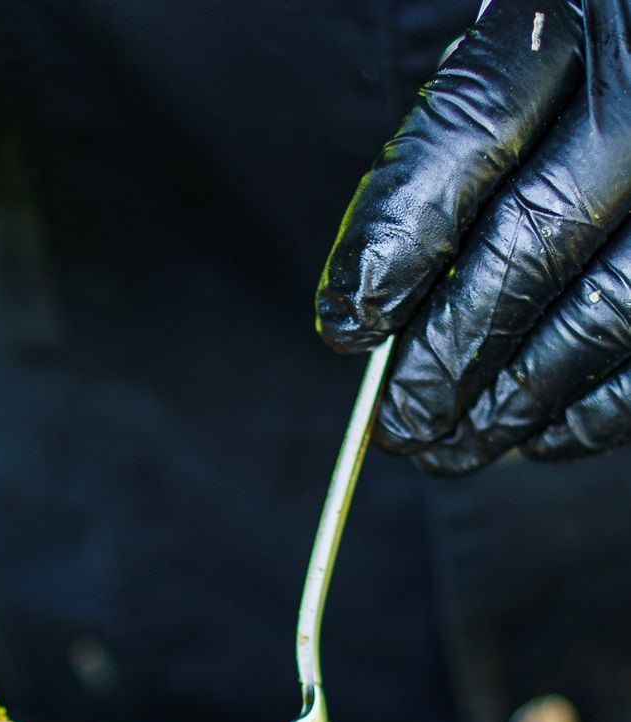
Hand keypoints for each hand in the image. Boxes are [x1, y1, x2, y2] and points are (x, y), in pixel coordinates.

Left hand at [316, 0, 630, 474]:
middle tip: (396, 421)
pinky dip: (592, 411)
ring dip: (513, 401)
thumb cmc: (573, 78)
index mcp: (576, 11)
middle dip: (448, 350)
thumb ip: (448, 159)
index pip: (468, 128)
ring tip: (447, 447)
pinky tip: (536, 434)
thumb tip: (369, 317)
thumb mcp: (514, 69)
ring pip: (605, 311)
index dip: (397, 239)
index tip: (347, 325)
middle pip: (535, 237)